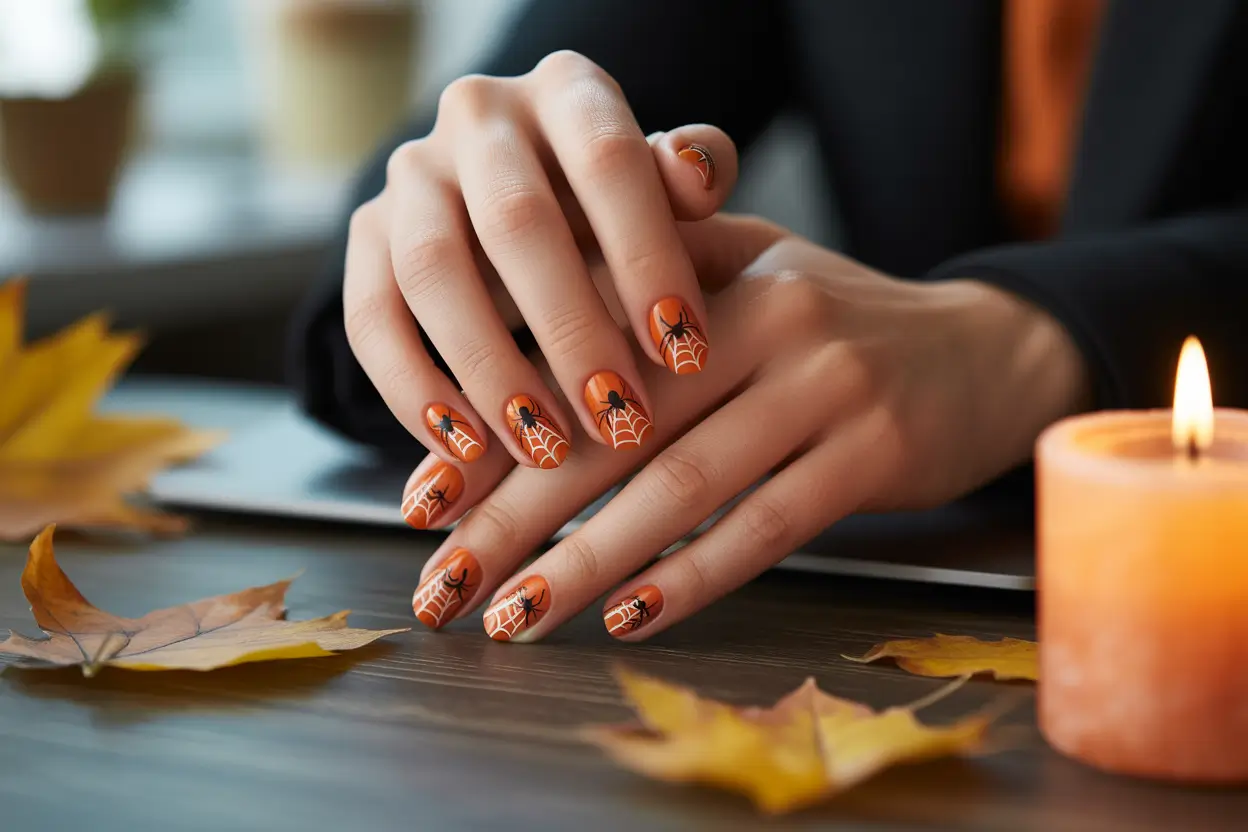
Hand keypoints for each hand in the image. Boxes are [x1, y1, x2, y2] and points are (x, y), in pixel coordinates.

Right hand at [343, 51, 738, 472]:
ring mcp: (412, 173)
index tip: (684, 349)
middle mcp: (478, 116)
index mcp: (565, 89)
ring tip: (544, 450)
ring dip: (490, 370)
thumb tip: (694, 177)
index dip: (646, 256)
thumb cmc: (617, 202)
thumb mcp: (666, 184)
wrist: (524, 203)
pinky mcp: (366, 233)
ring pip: (433, 272)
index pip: (608, 160)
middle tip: (619, 419)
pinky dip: (412, 390)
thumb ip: (693, 178)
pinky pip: (370, 317)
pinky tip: (466, 450)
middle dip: (572, 332)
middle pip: (516, 222)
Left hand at [402, 216, 1090, 639]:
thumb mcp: (746, 270)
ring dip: (589, 562)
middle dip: (517, 515)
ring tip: (515, 617)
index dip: (496, 430)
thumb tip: (505, 363)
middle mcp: (766, 319)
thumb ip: (641, 293)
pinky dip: (692, 577)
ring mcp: (826, 386)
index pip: (578, 356)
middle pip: (615, 428)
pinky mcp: (872, 453)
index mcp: (710, 272)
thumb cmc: (835, 321)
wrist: (983, 348)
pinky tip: (628, 616)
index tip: (427, 502)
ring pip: (683, 485)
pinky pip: (764, 527)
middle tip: (444, 583)